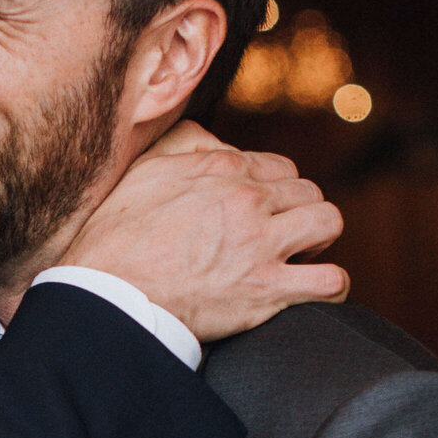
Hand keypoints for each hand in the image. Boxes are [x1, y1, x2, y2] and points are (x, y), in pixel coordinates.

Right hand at [57, 120, 347, 342]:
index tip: (261, 214)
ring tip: (300, 259)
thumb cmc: (113, 240)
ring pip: (328, 223)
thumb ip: (185, 148)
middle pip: (309, 192)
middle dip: (298, 214)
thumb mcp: (143, 173)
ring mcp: (261, 244)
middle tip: (277, 240)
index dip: (275, 192)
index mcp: (222, 168)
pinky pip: (331, 280)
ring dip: (319, 241)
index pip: (280, 168)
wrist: (106, 295)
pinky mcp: (265, 290)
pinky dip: (331, 287)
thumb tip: (215, 142)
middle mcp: (248, 199)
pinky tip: (316, 291)